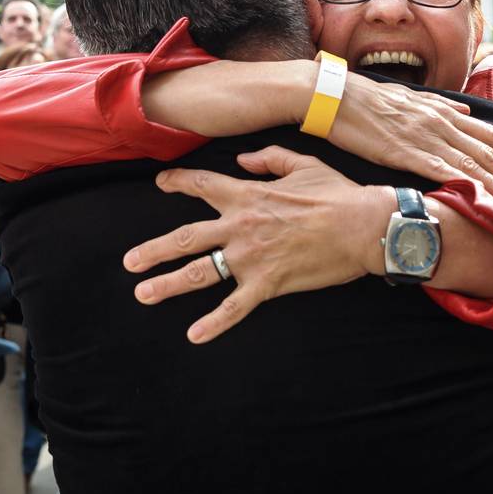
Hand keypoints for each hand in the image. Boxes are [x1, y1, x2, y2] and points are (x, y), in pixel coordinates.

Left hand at [123, 146, 390, 343]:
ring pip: (199, 272)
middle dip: (153, 250)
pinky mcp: (268, 283)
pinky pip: (234, 306)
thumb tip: (242, 162)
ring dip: (167, 284)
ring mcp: (250, 256)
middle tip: (129, 261)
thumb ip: (267, 159)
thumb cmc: (337, 194)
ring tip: (143, 293)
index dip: (176, 182)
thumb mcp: (301, 163)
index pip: (201, 185)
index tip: (160, 184)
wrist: (363, 226)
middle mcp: (240, 225)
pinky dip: (214, 323)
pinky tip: (194, 335)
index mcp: (246, 194)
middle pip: (186, 237)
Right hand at [327, 72, 492, 203]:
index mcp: (443, 111)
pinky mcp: (405, 152)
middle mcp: (441, 122)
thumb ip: (440, 105)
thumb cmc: (366, 98)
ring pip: (473, 163)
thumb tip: (465, 110)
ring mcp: (425, 137)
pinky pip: (442, 171)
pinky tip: (480, 200)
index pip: (489, 134)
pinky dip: (465, 185)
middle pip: (490, 152)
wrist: (334, 96)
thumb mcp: (410, 97)